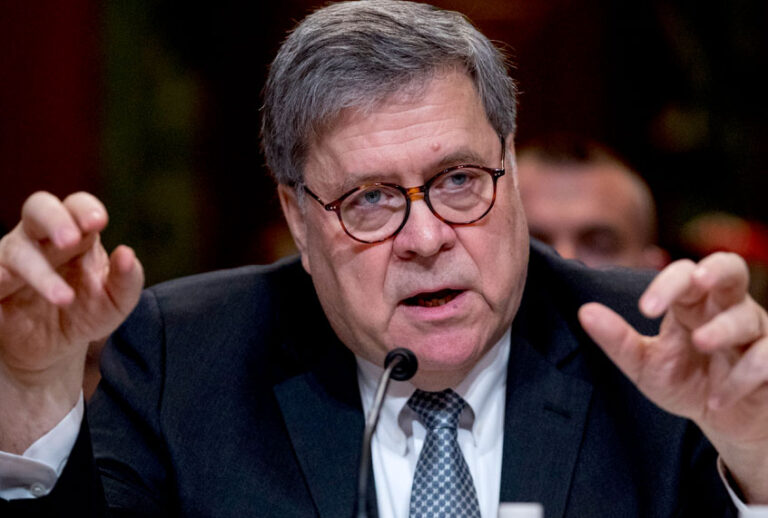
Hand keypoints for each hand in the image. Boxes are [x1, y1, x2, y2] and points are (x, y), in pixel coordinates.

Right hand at [0, 191, 142, 451]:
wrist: (47, 359)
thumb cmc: (85, 320)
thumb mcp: (112, 307)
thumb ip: (126, 282)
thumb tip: (128, 252)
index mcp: (75, 240)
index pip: (77, 207)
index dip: (83, 208)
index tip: (99, 222)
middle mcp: (39, 244)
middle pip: (37, 208)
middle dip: (53, 220)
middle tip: (74, 240)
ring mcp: (10, 264)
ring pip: (11, 247)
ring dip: (34, 267)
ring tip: (63, 299)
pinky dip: (3, 283)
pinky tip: (13, 296)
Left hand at [578, 252, 767, 502]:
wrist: (722, 421)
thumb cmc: (684, 381)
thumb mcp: (644, 364)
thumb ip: (617, 339)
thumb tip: (584, 312)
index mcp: (692, 304)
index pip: (683, 275)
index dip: (667, 284)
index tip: (645, 309)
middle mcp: (726, 308)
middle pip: (731, 268)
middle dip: (717, 270)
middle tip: (698, 283)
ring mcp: (755, 332)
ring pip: (748, 316)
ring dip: (723, 330)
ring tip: (701, 344)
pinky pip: (767, 358)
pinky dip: (743, 377)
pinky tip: (717, 400)